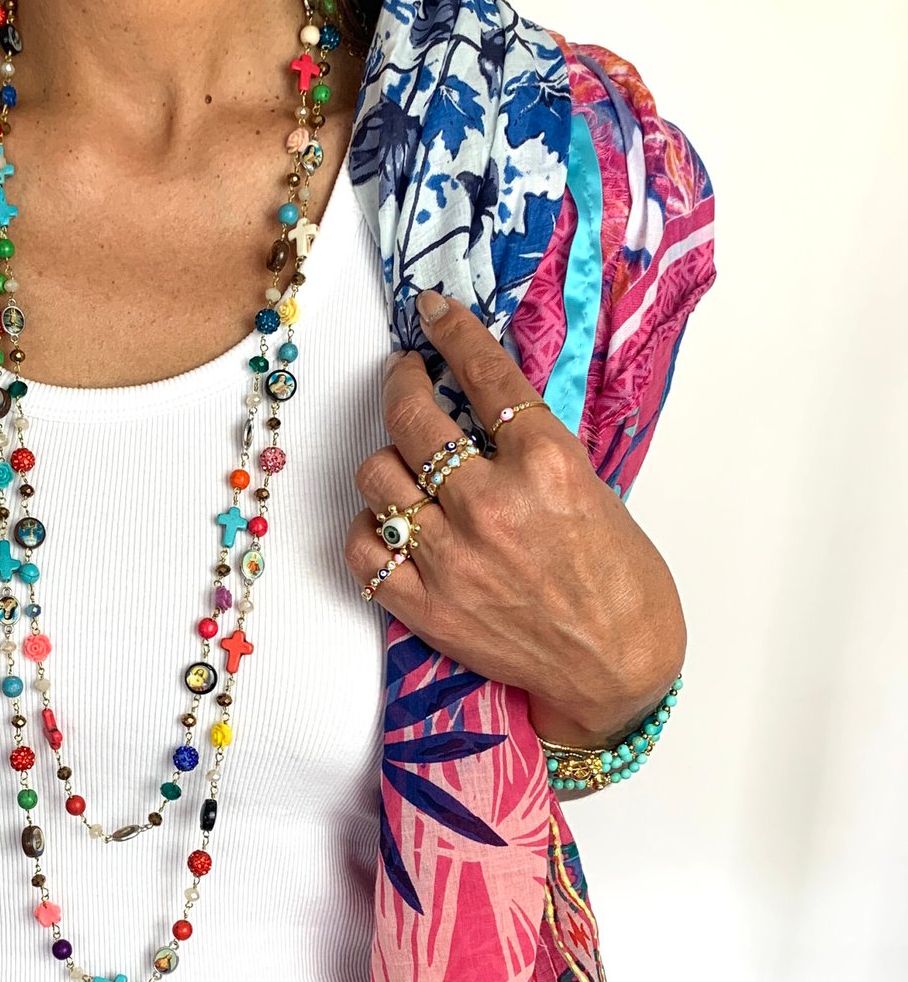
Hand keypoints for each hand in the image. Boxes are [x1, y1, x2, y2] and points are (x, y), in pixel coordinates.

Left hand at [342, 291, 684, 746]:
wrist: (614, 669)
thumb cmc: (618, 583)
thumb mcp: (591, 491)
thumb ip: (532, 450)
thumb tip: (481, 410)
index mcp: (546, 466)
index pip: (485, 374)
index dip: (452, 332)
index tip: (431, 312)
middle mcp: (491, 504)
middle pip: (411, 417)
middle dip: (401, 384)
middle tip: (406, 379)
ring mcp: (451, 556)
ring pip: (376, 476)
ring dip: (385, 462)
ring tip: (403, 466)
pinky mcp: (423, 604)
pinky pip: (362, 546)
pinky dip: (370, 527)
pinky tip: (391, 523)